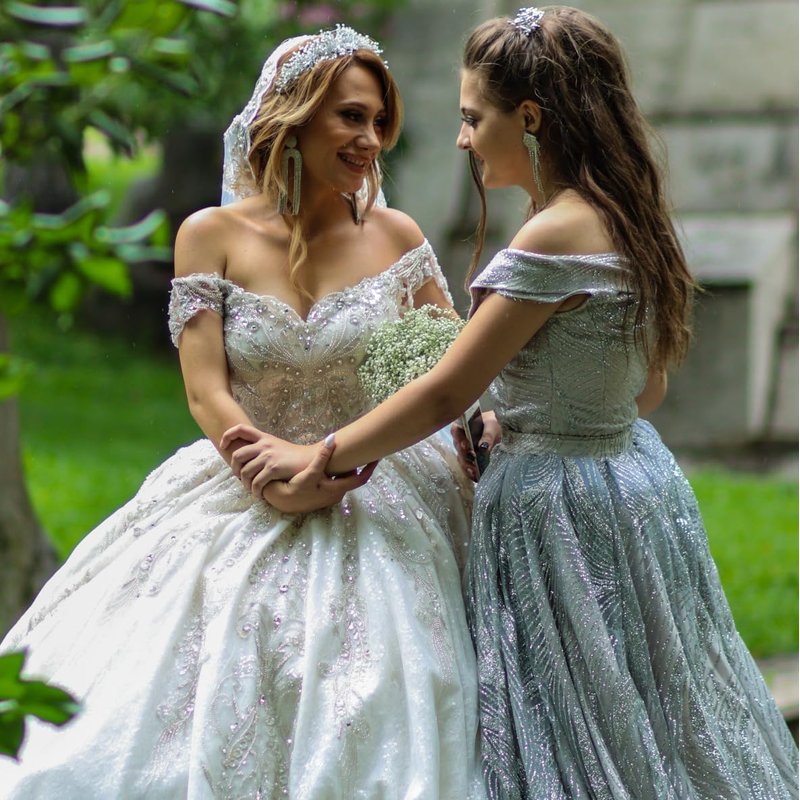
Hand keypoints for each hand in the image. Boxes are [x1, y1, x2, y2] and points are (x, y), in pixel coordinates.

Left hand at [220, 423, 314, 492]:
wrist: (313, 459)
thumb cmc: (296, 457)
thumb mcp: (278, 446)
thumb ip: (264, 448)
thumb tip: (249, 458)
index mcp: (264, 438)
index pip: (240, 429)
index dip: (228, 436)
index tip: (223, 446)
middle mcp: (264, 445)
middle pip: (237, 455)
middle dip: (235, 469)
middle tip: (241, 477)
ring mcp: (269, 456)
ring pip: (245, 472)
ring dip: (245, 484)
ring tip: (252, 489)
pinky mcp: (274, 468)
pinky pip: (257, 482)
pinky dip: (255, 491)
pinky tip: (260, 494)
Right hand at [262, 438, 377, 512]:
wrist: (281, 502)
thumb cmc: (296, 488)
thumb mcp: (310, 472)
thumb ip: (322, 456)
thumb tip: (332, 439)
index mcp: (337, 490)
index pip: (360, 479)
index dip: (370, 468)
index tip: (377, 456)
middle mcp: (336, 494)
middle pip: (352, 477)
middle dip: (356, 464)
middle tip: (360, 449)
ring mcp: (329, 495)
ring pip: (342, 478)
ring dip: (345, 467)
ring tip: (346, 453)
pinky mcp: (321, 493)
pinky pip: (334, 480)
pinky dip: (336, 471)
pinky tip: (331, 462)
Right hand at [451, 410, 500, 480]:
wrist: (491, 430)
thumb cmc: (489, 424)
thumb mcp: (491, 427)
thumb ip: (487, 435)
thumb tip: (483, 447)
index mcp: (461, 426)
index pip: (455, 431)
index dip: (460, 439)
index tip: (467, 446)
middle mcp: (458, 438)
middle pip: (457, 447)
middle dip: (464, 455)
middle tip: (473, 460)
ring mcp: (461, 450)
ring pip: (460, 458)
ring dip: (467, 466)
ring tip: (474, 472)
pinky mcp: (466, 459)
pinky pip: (465, 466)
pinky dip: (470, 472)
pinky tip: (475, 477)